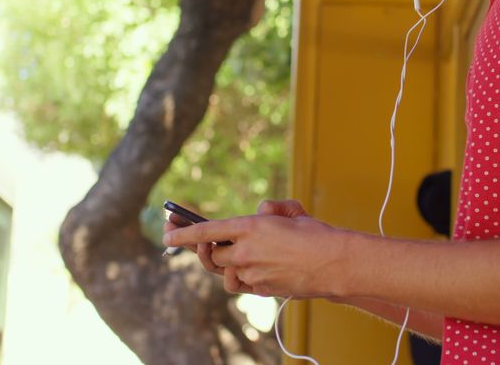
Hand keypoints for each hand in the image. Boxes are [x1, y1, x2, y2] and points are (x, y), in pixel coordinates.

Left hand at [163, 200, 349, 297]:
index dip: (183, 233)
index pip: (206, 230)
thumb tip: (259, 213)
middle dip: (208, 252)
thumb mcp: (290, 212)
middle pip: (213, 255)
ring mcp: (252, 273)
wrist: (334, 263)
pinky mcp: (261, 289)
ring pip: (227, 272)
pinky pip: (242, 284)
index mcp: (250, 226)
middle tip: (209, 246)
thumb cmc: (315, 234)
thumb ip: (268, 210)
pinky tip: (259, 269)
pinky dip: (244, 277)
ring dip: (231, 265)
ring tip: (247, 257)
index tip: (166, 233)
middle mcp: (246, 251)